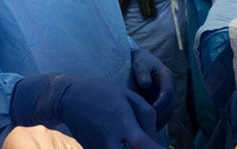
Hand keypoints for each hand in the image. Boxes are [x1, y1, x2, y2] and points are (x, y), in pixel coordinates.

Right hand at [11, 73, 163, 148]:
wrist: (69, 99)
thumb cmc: (103, 93)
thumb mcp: (129, 97)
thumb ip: (148, 118)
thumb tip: (155, 141)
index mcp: (124, 124)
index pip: (147, 147)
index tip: (167, 148)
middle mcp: (111, 142)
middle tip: (147, 142)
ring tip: (134, 138)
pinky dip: (121, 148)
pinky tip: (122, 139)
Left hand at [130, 48, 173, 128]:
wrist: (140, 62)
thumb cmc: (139, 61)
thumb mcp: (139, 62)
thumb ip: (142, 71)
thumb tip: (146, 84)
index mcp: (167, 77)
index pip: (167, 93)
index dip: (160, 104)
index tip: (149, 112)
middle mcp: (169, 88)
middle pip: (169, 107)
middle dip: (159, 118)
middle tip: (146, 126)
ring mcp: (166, 97)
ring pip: (166, 114)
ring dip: (158, 123)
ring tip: (145, 130)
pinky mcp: (161, 103)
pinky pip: (161, 116)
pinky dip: (155, 123)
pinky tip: (144, 129)